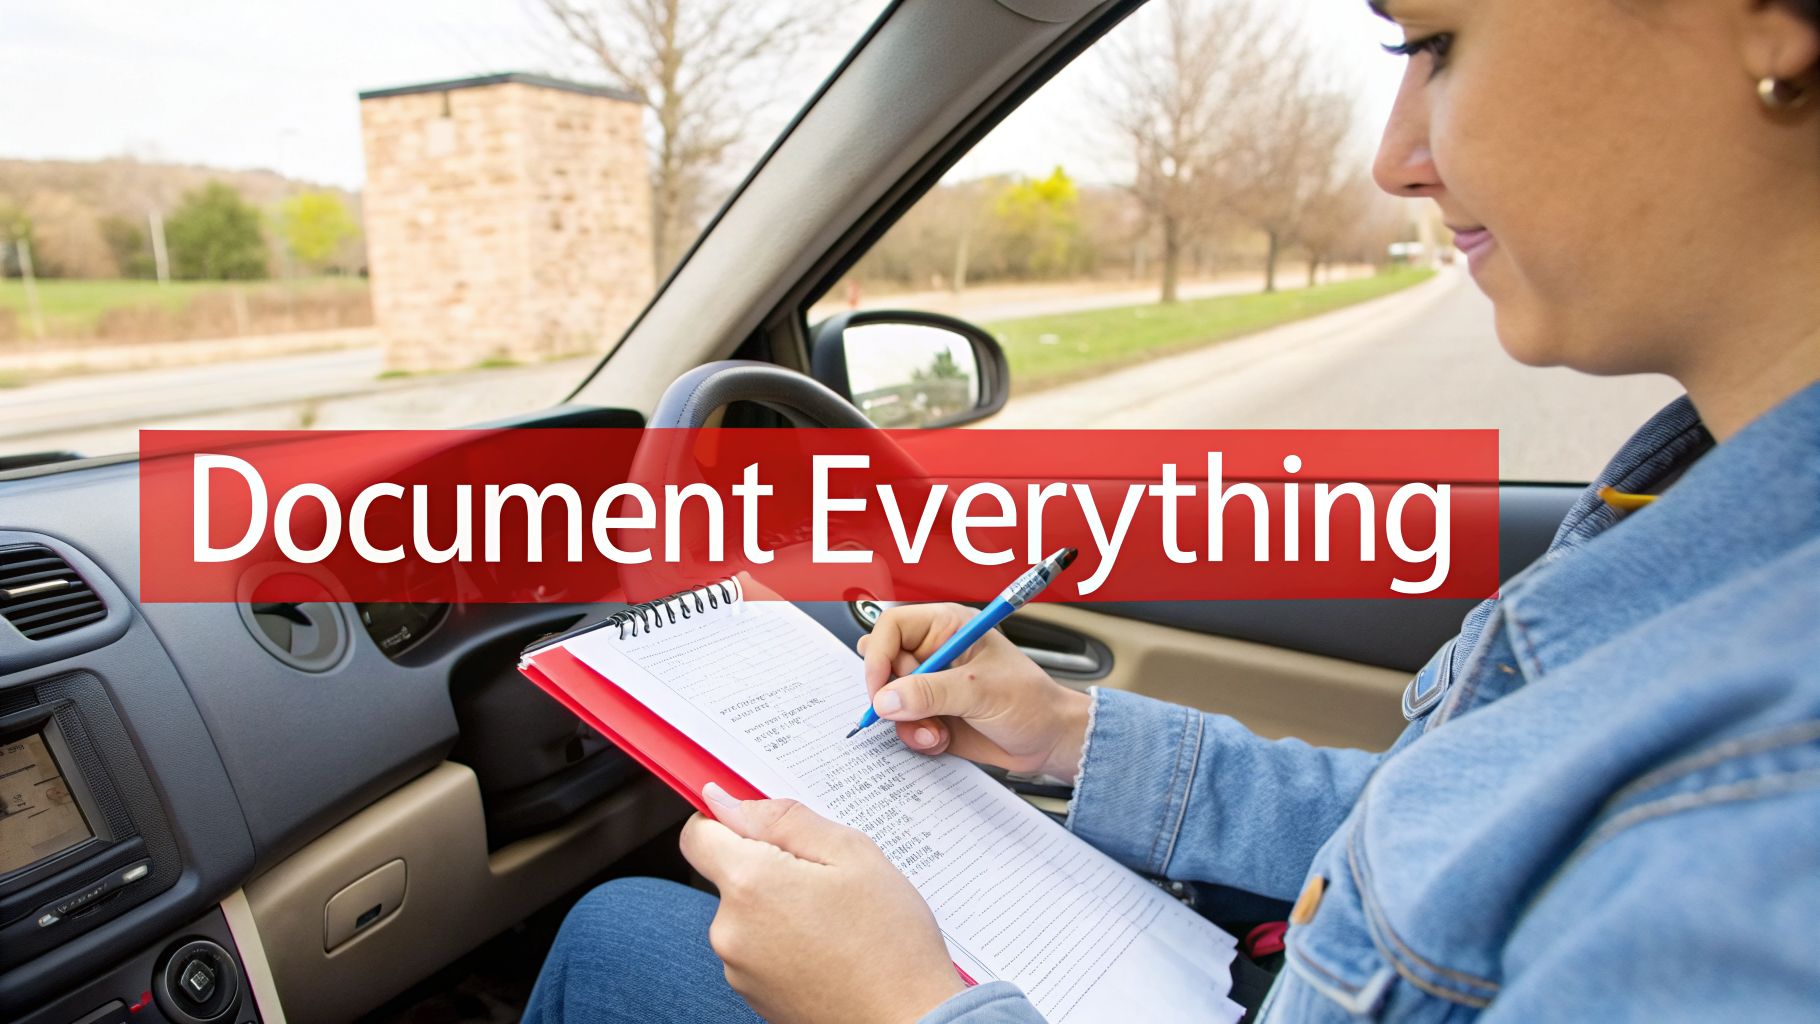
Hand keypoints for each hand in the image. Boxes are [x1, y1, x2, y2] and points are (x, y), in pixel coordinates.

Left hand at [680, 784, 964, 1023]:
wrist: (909, 1022)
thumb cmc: (890, 942)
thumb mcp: (851, 852)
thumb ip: (782, 819)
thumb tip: (726, 801)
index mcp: (749, 884)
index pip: (698, 834)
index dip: (728, 822)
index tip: (763, 828)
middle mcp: (729, 930)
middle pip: (729, 875)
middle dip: (771, 867)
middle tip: (828, 881)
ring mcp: (738, 970)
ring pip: (747, 913)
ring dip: (780, 907)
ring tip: (836, 922)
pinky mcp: (752, 997)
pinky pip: (758, 950)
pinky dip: (785, 943)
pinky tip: (829, 950)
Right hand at [858, 603, 1091, 780]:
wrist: (1048, 740)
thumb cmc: (1031, 702)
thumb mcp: (981, 691)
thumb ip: (931, 693)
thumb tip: (887, 699)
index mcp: (947, 628)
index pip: (892, 628)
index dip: (879, 655)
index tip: (881, 689)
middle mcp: (934, 653)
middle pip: (883, 664)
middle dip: (893, 694)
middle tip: (912, 711)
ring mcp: (930, 686)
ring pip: (889, 700)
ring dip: (907, 722)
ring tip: (935, 730)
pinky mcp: (931, 714)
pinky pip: (903, 725)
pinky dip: (917, 736)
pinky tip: (941, 738)